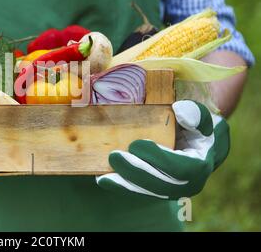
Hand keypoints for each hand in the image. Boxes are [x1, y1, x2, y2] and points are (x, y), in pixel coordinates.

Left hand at [97, 100, 229, 199]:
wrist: (200, 146)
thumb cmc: (198, 127)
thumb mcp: (202, 116)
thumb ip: (195, 113)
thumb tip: (179, 111)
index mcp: (200, 166)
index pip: (178, 168)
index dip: (157, 157)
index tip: (136, 144)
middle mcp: (189, 185)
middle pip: (159, 184)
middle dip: (135, 172)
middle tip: (114, 156)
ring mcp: (174, 193)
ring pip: (148, 193)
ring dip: (124, 185)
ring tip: (103, 176)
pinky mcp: (160, 194)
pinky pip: (140, 192)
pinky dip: (121, 187)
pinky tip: (103, 179)